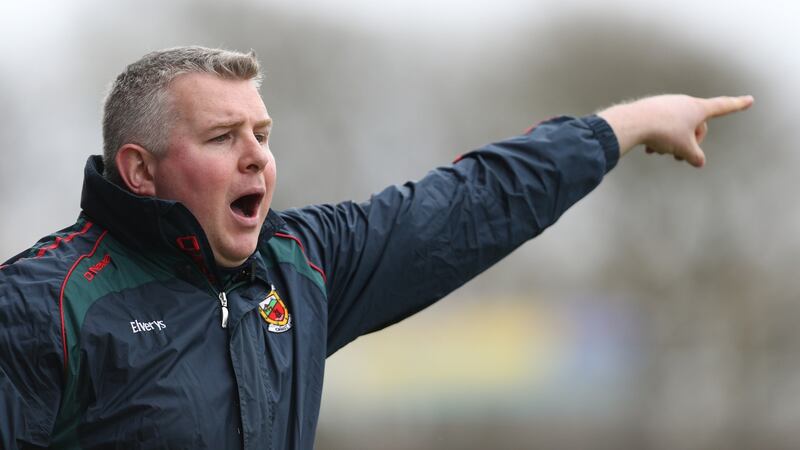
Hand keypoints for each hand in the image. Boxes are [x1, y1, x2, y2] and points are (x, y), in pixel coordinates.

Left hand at [598, 94, 753, 166]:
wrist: (633, 122)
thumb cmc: (663, 132)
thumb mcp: (684, 149)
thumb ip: (695, 156)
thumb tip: (699, 162)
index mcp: (698, 108)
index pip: (723, 107)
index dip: (737, 105)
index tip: (750, 100)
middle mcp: (684, 102)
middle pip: (696, 126)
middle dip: (689, 143)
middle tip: (677, 157)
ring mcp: (667, 104)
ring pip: (676, 128)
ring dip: (671, 143)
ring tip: (659, 152)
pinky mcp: (652, 109)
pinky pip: (662, 126)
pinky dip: (659, 138)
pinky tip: (649, 149)